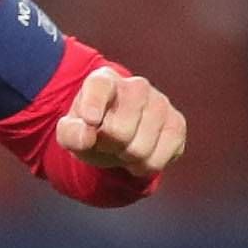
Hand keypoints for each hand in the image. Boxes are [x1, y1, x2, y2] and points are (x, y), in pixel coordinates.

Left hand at [52, 65, 185, 178]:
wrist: (119, 133)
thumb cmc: (93, 129)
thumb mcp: (71, 132)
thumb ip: (71, 133)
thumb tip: (86, 136)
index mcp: (104, 80)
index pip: (100, 87)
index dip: (94, 104)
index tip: (91, 120)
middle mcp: (136, 86)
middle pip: (119, 133)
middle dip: (108, 147)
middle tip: (106, 143)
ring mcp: (160, 103)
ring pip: (140, 150)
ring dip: (126, 158)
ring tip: (123, 147)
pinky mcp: (177, 124)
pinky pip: (157, 160)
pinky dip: (143, 166)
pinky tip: (140, 154)